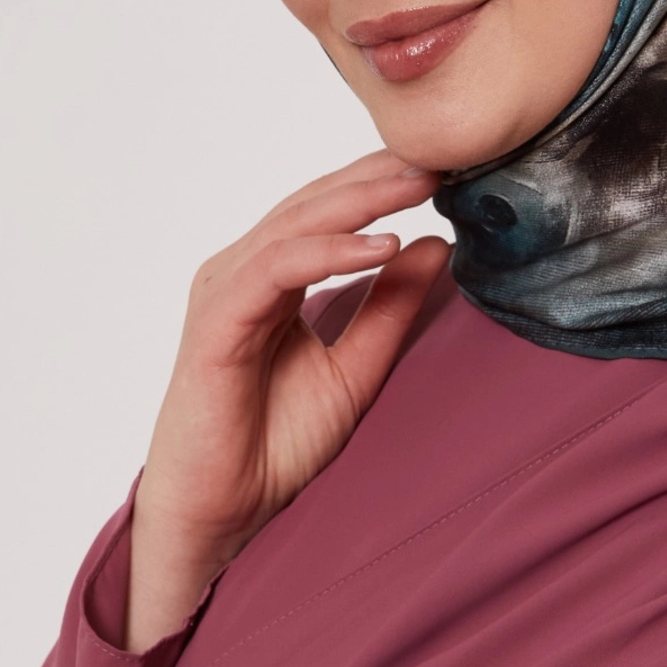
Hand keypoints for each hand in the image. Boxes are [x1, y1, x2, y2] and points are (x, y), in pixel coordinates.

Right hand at [124, 148, 448, 651]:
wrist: (225, 512)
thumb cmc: (275, 444)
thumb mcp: (358, 367)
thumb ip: (392, 307)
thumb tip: (437, 245)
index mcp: (272, 277)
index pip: (331, 210)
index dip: (386, 185)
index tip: (450, 166)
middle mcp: (244, 272)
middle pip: (315, 202)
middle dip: (381, 175)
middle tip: (444, 153)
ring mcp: (225, 292)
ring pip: (296, 224)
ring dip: (362, 200)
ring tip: (422, 183)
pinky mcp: (217, 323)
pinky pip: (276, 269)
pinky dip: (329, 252)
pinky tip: (380, 245)